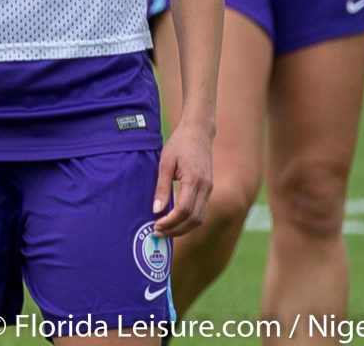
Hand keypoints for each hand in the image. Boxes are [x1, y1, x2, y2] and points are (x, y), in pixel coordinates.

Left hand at [152, 120, 212, 237]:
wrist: (198, 131)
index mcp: (194, 179)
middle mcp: (205, 187)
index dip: (170, 222)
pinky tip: (175, 221)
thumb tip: (156, 210)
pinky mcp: (208, 189)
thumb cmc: (180, 143)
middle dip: (175, 230)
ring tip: (165, 229)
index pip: (184, 210)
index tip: (155, 225)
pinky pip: (201, 211)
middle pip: (193, 219)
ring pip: (199, 218)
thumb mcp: (165, 162)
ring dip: (182, 228)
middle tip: (157, 232)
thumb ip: (161, 187)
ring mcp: (209, 189)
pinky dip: (188, 221)